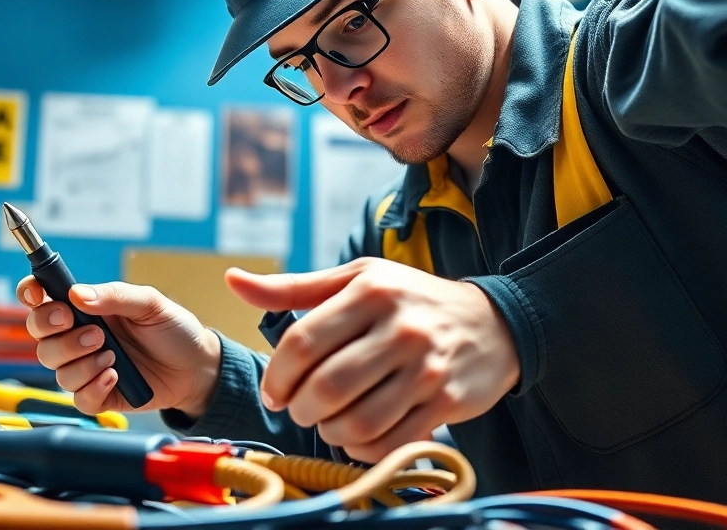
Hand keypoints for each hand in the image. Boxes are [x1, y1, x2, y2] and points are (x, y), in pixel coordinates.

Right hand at [18, 277, 221, 417]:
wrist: (196, 367)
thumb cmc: (172, 329)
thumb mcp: (150, 303)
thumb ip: (115, 296)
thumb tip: (77, 294)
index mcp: (84, 308)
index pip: (41, 297)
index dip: (31, 293)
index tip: (39, 295)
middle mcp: (78, 336)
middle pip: (40, 337)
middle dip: (57, 334)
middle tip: (94, 332)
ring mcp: (86, 367)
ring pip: (56, 369)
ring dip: (82, 362)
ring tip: (114, 355)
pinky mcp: (98, 395)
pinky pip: (78, 398)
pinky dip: (94, 387)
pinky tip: (116, 376)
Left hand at [227, 258, 518, 462]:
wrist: (493, 323)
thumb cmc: (409, 299)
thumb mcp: (355, 279)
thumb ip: (292, 287)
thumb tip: (232, 281)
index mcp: (370, 290)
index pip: (303, 342)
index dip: (277, 376)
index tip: (274, 391)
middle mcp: (400, 326)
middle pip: (326, 386)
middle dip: (300, 408)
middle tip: (298, 409)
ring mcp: (426, 366)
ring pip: (358, 420)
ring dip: (330, 431)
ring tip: (328, 421)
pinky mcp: (447, 400)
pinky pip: (391, 441)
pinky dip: (364, 447)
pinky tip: (359, 434)